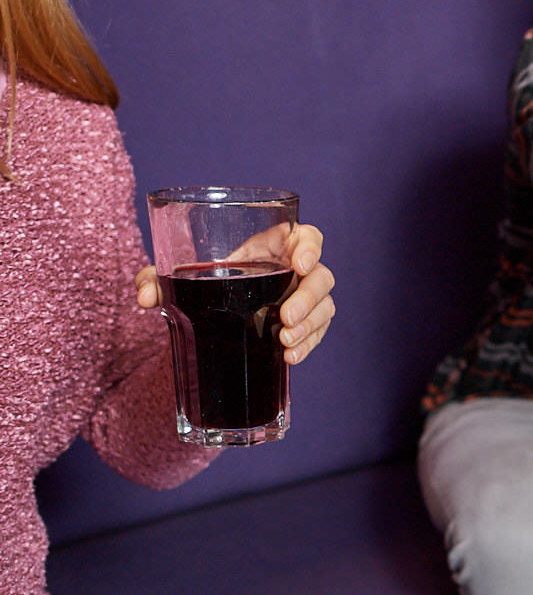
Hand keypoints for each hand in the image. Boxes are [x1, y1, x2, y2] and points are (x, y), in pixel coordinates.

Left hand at [136, 223, 336, 364]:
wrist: (208, 308)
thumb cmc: (202, 280)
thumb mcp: (178, 275)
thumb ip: (156, 278)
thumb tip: (144, 296)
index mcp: (273, 246)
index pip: (307, 237)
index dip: (310, 247)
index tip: (299, 264)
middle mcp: (294, 271)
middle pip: (321, 277)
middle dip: (309, 299)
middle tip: (285, 318)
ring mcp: (302, 298)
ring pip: (325, 306)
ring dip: (311, 325)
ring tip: (286, 342)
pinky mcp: (304, 323)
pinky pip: (318, 331)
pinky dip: (309, 344)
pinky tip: (290, 357)